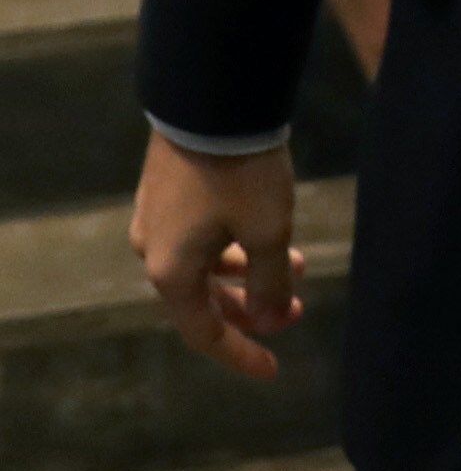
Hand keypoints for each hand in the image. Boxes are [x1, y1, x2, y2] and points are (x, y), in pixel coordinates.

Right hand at [130, 133, 302, 379]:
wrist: (214, 100)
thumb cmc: (242, 172)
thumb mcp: (268, 231)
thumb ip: (270, 284)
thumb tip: (274, 322)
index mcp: (171, 271)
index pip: (204, 332)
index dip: (240, 353)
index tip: (274, 369)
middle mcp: (153, 250)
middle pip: (203, 299)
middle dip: (252, 308)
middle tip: (297, 309)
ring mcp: (156, 219)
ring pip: (205, 264)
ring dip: (249, 272)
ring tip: (296, 265)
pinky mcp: (167, 190)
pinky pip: (201, 237)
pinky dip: (235, 246)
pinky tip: (267, 233)